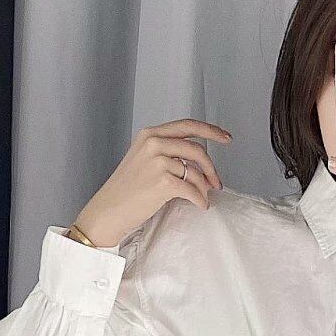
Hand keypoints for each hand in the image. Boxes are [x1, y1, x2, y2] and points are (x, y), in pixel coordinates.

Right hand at [74, 118, 230, 246]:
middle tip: (216, 182)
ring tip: (203, 197)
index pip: (188, 126)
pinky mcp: (163, 181)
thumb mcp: (143, 159)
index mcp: (150, 135)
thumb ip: (167, 152)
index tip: (226, 138)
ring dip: (204, 188)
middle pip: (197, 149)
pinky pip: (193, 190)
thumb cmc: (127, 189)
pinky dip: (200, 199)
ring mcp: (158, 162)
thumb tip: (198, 162)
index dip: (211, 131)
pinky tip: (200, 205)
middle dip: (211, 168)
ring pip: (196, 172)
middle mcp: (154, 143)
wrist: (109, 210)